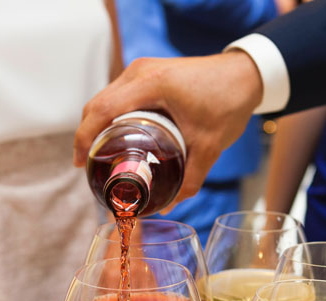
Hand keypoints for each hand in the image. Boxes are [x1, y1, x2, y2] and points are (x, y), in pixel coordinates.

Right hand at [74, 51, 262, 210]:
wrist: (246, 75)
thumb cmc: (229, 102)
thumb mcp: (209, 146)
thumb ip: (190, 179)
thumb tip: (168, 205)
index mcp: (151, 85)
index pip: (102, 110)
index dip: (83, 138)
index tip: (80, 163)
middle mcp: (141, 72)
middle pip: (97, 104)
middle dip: (87, 134)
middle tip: (88, 165)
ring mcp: (143, 69)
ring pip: (106, 97)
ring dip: (98, 124)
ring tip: (99, 154)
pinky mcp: (148, 72)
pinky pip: (119, 94)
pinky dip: (112, 114)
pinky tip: (116, 135)